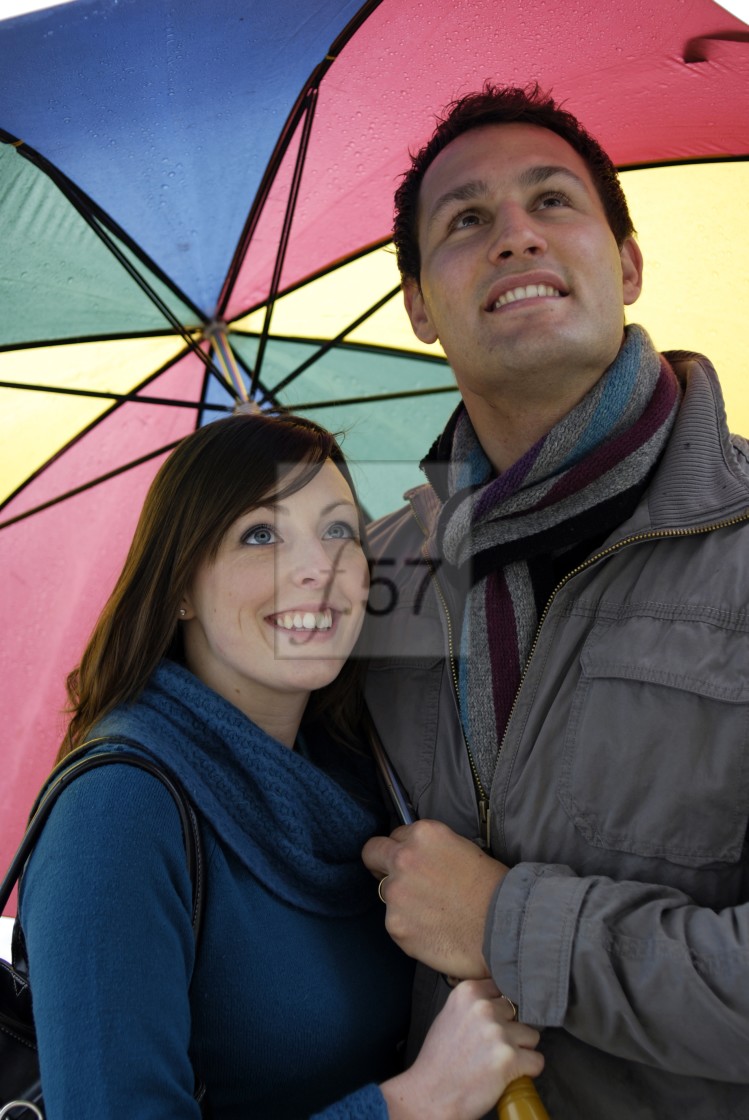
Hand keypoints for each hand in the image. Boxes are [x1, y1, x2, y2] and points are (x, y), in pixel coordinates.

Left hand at [362, 819, 507, 976]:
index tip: (413, 863)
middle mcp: (403, 858)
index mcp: (424, 834)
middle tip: (399, 880)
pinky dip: (410, 927)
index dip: (404, 849)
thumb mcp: (462, 848)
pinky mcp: (395, 925)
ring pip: (386, 893)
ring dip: (401, 900)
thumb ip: (431, 850)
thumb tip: (419, 860)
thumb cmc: (494, 889)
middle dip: (380, 864)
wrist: (504, 928)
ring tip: (432, 914)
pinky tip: (433, 931)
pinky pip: (395, 922)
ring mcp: (396, 893)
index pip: (396, 835)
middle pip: (372, 853)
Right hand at [380, 978, 543, 1119]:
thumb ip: (474, 1004)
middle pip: (519, 1012)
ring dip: (522, 1050)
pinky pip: (537, 1060)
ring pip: (531, 1035)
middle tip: (494, 1048)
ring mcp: (497, 1032)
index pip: (504, 990)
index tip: (495, 1023)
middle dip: (512, 1030)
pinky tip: (510, 1075)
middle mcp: (483, 1008)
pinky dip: (529, 1071)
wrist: (430, 1095)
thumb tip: (501, 1002)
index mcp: (467, 992)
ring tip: (500, 1062)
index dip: (501, 1011)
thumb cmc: (439, 1061)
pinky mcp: (509, 1058)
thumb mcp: (449, 1015)